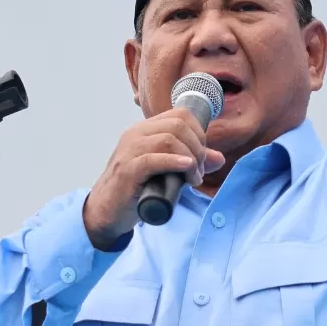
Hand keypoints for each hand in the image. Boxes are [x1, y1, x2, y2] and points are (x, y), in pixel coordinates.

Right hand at [83, 109, 225, 244]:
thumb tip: (219, 159)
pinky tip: (186, 169)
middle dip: (197, 148)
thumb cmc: (136, 189)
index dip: (199, 133)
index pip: (181, 115)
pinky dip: (174, 162)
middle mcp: (136, 134)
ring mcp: (129, 151)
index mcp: (145, 130)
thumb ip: (191, 162)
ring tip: (193, 179)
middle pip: (178, 125)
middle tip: (198, 172)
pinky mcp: (127, 170)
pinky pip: (153, 159)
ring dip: (190, 158)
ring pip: (168, 139)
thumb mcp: (167, 172)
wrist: (107, 210)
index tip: (201, 157)